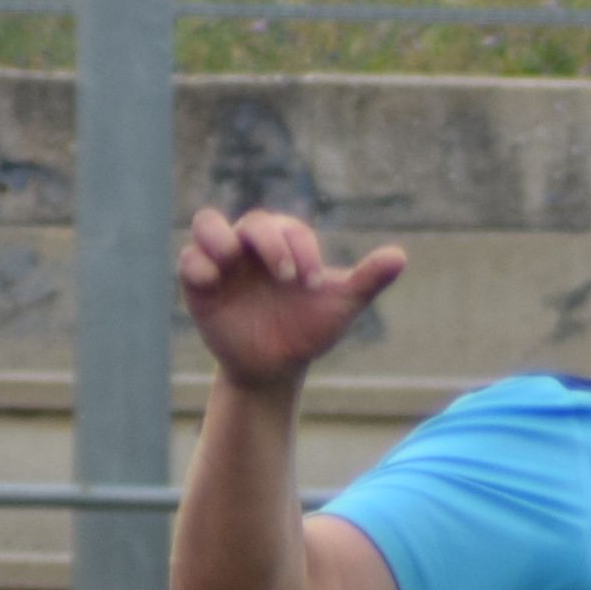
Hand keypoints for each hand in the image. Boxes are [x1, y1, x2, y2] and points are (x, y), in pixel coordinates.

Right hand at [180, 208, 405, 395]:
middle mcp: (250, 246)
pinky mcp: (199, 284)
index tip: (314, 283)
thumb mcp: (340, 306)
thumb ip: (367, 279)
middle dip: (271, 243)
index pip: (290, 229)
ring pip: (207, 224)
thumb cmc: (308, 330)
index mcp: (284, 243)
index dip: (302, 248)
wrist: (275, 367)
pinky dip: (199, 264)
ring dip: (220, 236)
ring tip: (233, 259)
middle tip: (287, 278)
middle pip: (253, 222)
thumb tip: (401, 256)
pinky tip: (214, 282)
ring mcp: (222, 263)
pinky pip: (189, 261)